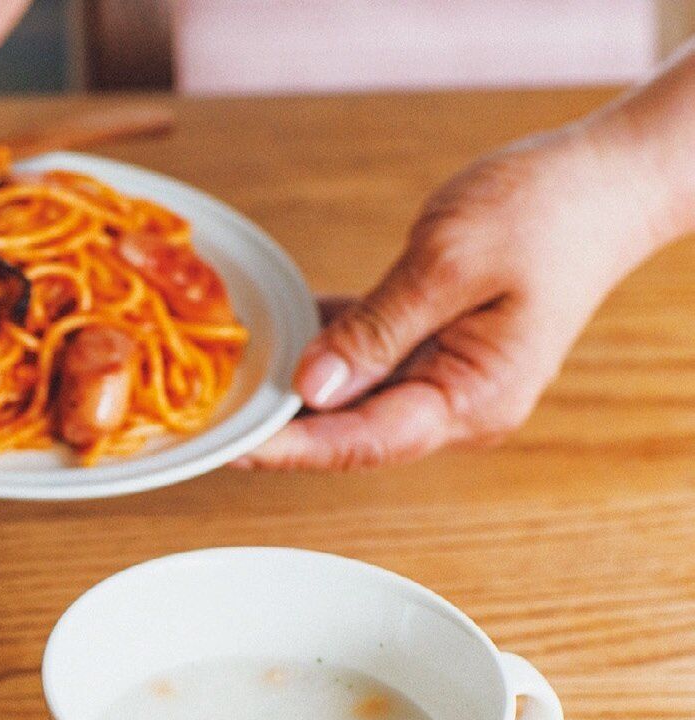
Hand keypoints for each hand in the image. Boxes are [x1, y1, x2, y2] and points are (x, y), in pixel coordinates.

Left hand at [244, 124, 667, 469]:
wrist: (605, 179)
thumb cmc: (545, 212)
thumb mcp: (449, 263)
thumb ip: (378, 330)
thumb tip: (312, 388)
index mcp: (472, 400)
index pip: (362, 443)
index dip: (289, 448)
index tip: (228, 447)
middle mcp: (458, 405)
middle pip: (350, 431)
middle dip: (280, 425)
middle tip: (206, 419)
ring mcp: (447, 379)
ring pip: (352, 396)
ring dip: (295, 387)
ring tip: (224, 383)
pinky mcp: (436, 347)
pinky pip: (366, 358)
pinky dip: (322, 346)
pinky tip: (275, 335)